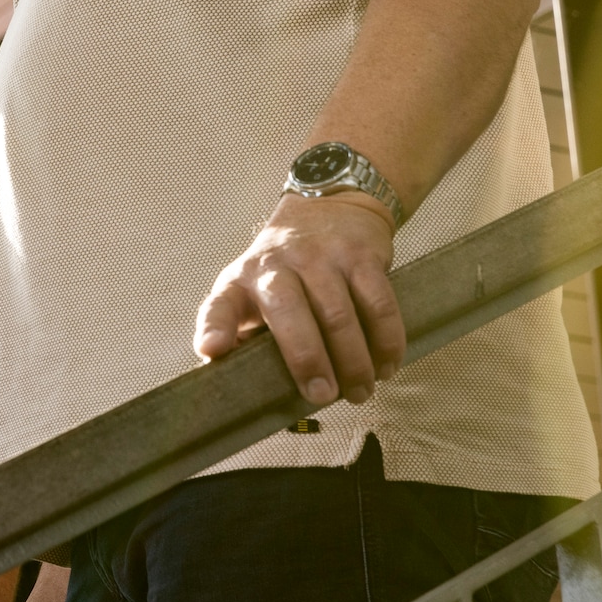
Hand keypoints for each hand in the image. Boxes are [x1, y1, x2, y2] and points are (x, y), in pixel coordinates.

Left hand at [193, 193, 403, 406]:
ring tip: (361, 391)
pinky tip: (388, 363)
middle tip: (322, 395)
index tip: (213, 350)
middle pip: (289, 313)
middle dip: (307, 359)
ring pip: (338, 315)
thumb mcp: (250, 290)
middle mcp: (276, 266)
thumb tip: (235, 380)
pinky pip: (378, 303)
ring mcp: (320, 257)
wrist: (325, 206)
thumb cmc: (282, 268)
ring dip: (354, 360)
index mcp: (241, 281)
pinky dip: (386, 339)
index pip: (219, 305)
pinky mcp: (360, 255)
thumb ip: (242, 331)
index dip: (215, 328)